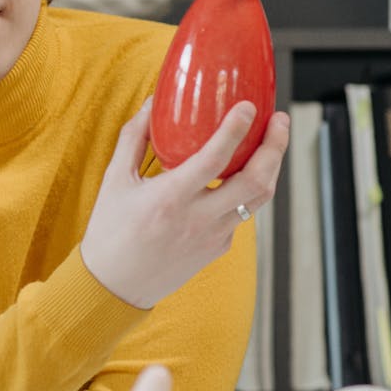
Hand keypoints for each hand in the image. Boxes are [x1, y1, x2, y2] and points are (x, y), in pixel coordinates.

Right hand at [80, 98, 289, 308]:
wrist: (114, 287)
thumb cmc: (110, 231)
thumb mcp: (115, 179)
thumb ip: (134, 137)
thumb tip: (151, 103)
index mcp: (170, 199)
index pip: (214, 159)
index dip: (236, 130)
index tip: (248, 107)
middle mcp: (198, 219)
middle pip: (256, 181)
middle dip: (275, 147)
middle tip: (280, 120)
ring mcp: (213, 237)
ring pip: (259, 199)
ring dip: (271, 167)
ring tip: (273, 142)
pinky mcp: (219, 248)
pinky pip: (241, 214)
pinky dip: (246, 191)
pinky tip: (241, 174)